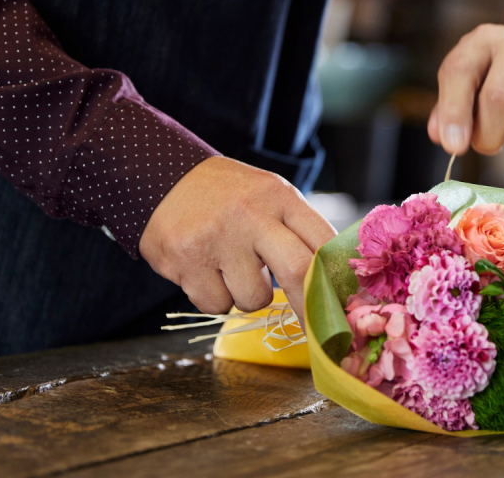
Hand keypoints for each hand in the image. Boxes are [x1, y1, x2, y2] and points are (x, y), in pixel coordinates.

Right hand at [140, 156, 335, 323]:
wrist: (163, 177)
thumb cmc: (228, 197)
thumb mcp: (269, 196)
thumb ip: (299, 230)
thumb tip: (331, 279)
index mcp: (279, 196)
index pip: (322, 241)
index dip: (335, 277)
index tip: (340, 302)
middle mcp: (250, 214)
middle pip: (297, 271)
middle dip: (308, 306)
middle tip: (313, 326)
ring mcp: (217, 237)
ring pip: (253, 298)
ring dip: (248, 296)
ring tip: (232, 268)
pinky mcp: (186, 260)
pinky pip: (216, 305)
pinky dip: (214, 297)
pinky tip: (205, 271)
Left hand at [428, 24, 503, 154]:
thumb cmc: (497, 78)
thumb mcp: (467, 85)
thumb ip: (449, 110)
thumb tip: (443, 136)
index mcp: (483, 40)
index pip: (460, 72)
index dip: (454, 113)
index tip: (455, 146)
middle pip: (499, 100)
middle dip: (488, 137)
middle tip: (487, 145)